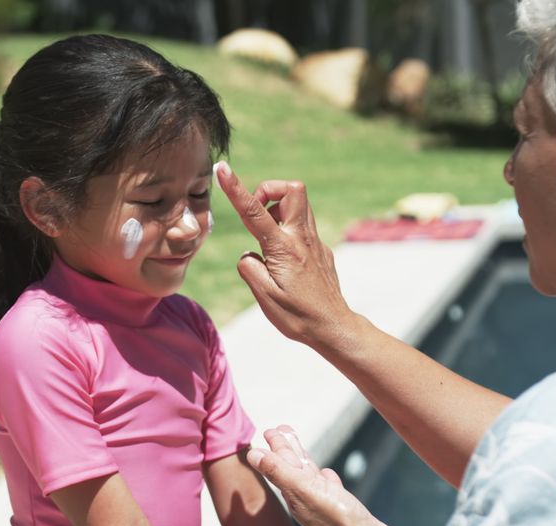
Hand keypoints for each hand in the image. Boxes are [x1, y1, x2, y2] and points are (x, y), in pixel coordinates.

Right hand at [214, 161, 354, 347]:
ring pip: (300, 205)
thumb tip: (249, 254)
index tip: (222, 168)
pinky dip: (287, 230)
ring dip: (279, 210)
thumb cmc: (297, 316)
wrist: (333, 328)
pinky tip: (282, 260)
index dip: (235, 188)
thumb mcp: (264, 297)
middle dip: (269, 190)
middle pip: (292, 189)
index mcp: (283, 248)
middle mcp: (302, 239)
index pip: (254, 211)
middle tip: (256, 215)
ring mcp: (315, 243)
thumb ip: (249, 268)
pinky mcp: (321, 250)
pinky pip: (303, 226)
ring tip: (267, 239)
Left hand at [247, 426, 402, 525]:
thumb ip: (278, 471)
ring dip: (305, 460)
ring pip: (311, 476)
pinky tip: (327, 474)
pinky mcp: (344, 507)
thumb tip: (251, 454)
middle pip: (294, 466)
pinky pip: (331, 488)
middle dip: (288, 447)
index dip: (276, 445)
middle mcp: (307, 496)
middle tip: (283, 428)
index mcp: (294, 490)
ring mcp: (326, 502)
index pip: (281, 462)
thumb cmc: (335, 521)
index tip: (269, 430)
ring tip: (301, 450)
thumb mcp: (303, 490)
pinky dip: (327, 478)